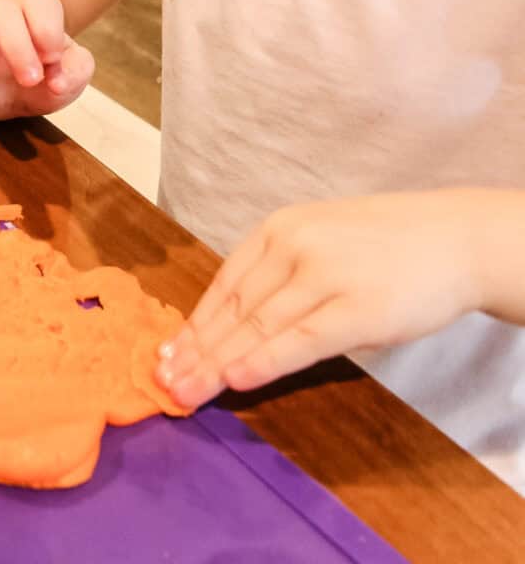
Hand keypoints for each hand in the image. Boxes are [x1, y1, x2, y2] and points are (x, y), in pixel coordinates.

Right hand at [0, 0, 94, 119]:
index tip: (54, 58)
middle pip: (3, 10)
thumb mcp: (69, 77)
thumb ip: (76, 71)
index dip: (47, 26)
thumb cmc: (44, 77)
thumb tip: (58, 79)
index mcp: (33, 18)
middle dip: (18, 43)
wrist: (14, 96)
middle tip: (31, 78)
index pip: (39, 0)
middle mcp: (0, 22)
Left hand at [155, 190, 482, 407]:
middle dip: (195, 350)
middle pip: (234, 308)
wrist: (453, 237)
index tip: (166, 354)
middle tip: (163, 382)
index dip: (193, 323)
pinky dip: (264, 361)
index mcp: (281, 227)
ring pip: (258, 325)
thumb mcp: (322, 240)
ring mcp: (326, 274)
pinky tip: (235, 379)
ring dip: (217, 363)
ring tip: (187, 390)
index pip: (225, 283)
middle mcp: (295, 245)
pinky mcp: (357, 307)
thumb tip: (234, 323)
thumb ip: (281, 273)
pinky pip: (300, 340)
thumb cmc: (387, 244)